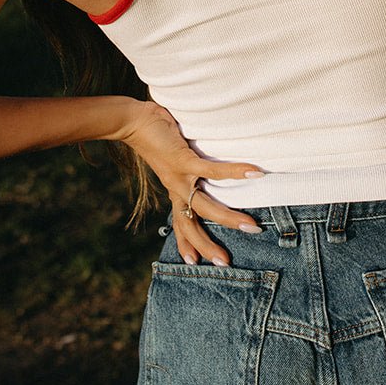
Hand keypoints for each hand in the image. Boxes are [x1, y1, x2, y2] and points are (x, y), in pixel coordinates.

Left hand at [116, 99, 264, 264]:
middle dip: (207, 246)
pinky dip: (234, 172)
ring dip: (228, 219)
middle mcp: (176, 188)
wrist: (131, 121)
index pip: (180, 222)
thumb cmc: (155, 136)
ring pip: (204, 207)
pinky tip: (254, 172)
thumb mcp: (171, 158)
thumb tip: (203, 165)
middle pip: (191, 224)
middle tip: (226, 263)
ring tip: (252, 227)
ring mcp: (179, 176)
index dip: (186, 243)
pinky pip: (213, 170)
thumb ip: (186, 166)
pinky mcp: (183, 160)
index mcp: (174, 189)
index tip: (195, 262)